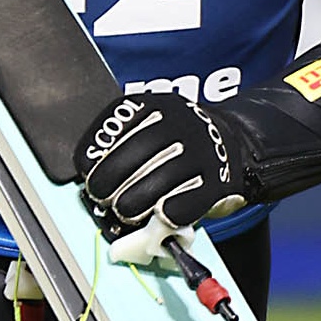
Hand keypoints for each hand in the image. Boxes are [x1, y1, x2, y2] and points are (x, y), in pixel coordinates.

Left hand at [76, 91, 255, 235]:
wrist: (234, 144)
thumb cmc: (181, 142)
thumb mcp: (152, 126)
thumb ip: (122, 141)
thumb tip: (89, 170)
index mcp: (157, 104)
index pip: (117, 120)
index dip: (95, 149)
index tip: (86, 172)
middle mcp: (182, 121)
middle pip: (139, 149)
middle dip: (112, 178)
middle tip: (102, 196)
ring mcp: (204, 150)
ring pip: (162, 178)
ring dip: (135, 201)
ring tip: (124, 211)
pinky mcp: (220, 181)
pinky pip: (189, 201)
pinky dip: (168, 213)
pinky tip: (157, 216)